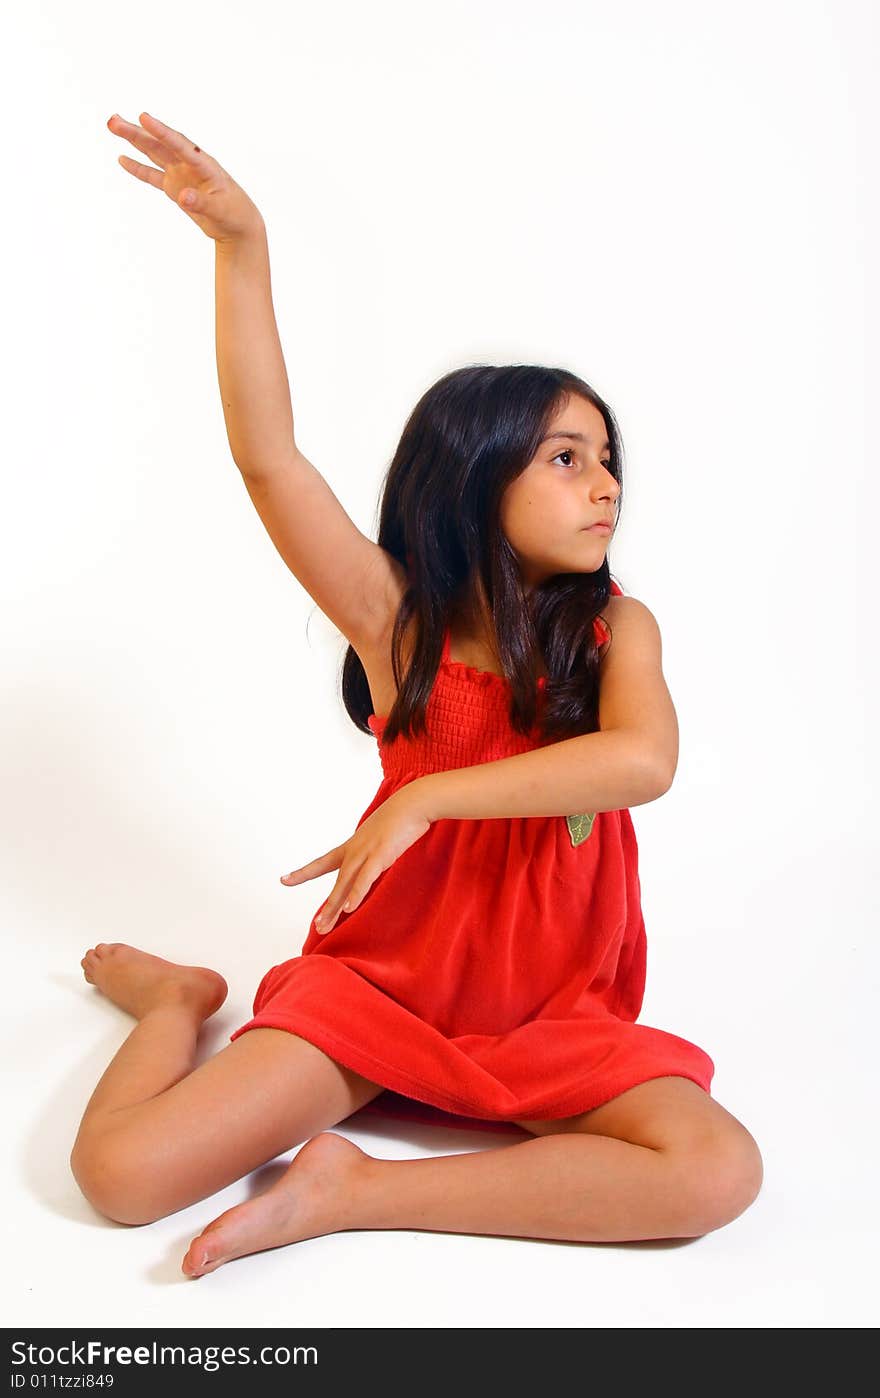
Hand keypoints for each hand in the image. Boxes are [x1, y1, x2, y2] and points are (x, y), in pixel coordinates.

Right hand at [106, 110, 264, 243]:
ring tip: (113, 126)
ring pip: (154, 153)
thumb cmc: (235, 215)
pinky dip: (138, 168)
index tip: (144, 117)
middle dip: (137, 132)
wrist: (238, 226)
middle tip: (113, 120)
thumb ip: (202, 203)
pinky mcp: (175, 187)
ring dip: (134, 140)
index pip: (180, 145)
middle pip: (160, 144)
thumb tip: (182, 196)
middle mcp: (190, 165)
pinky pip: (153, 175)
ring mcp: (181, 174)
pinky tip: (122, 158)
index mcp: (204, 165)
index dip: (162, 132)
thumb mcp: (220, 211)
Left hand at [279, 783, 433, 934]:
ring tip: (323, 925)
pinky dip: (356, 893)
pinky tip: (348, 908)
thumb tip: (374, 860)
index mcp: (352, 846)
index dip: (303, 873)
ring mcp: (366, 852)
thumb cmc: (402, 818)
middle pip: (335, 882)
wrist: (414, 802)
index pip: (322, 863)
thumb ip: (375, 850)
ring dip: (333, 906)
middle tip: (316, 926)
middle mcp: (354, 850)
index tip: (284, 880)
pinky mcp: (381, 855)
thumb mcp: (382, 836)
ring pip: (344, 884)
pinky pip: (365, 878)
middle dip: (326, 906)